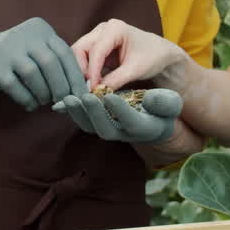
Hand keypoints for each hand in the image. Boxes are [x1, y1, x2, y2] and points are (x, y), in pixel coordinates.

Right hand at [0, 17, 87, 110]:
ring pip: (32, 74)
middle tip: (62, 101)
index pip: (64, 53)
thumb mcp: (40, 51)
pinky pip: (14, 86)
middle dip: (60, 86)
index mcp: (41, 29)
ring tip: (44, 102)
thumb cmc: (22, 58)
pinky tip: (30, 105)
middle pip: (50, 62)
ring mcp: (7, 48)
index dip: (75, 77)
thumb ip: (59, 64)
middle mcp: (24, 34)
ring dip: (43, 93)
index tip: (82, 95)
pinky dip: (26, 99)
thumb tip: (83, 90)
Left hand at [52, 89, 182, 143]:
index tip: (111, 95)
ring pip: (90, 126)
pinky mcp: (95, 123)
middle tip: (86, 97)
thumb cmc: (162, 110)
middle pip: (105, 129)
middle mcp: (122, 133)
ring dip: (78, 113)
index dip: (120, 110)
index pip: (131, 122)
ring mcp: (107, 129)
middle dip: (95, 114)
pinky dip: (70, 112)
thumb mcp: (170, 104)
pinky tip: (59, 101)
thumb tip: (150, 99)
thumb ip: (164, 103)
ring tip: (70, 98)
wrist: (151, 120)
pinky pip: (81, 119)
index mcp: (142, 128)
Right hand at [72, 18, 187, 90]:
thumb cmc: (152, 57)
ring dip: (80, 71)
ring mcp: (98, 36)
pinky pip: (84, 58)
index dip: (92, 71)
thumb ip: (115, 80)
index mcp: (114, 28)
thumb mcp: (135, 70)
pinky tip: (89, 84)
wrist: (160, 54)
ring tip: (87, 88)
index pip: (95, 50)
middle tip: (85, 89)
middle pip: (80, 48)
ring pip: (79, 53)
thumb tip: (96, 92)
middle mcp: (102, 29)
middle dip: (81, 69)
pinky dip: (84, 71)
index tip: (92, 89)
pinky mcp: (97, 46)